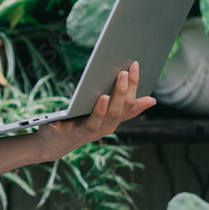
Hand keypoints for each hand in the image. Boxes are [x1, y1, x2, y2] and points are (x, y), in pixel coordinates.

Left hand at [37, 60, 156, 161]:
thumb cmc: (83, 125)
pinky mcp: (63, 133)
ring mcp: (83, 132)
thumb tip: (152, 100)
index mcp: (112, 122)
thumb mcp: (106, 117)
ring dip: (100, 110)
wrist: (56, 144)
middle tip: (122, 73)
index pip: (128, 104)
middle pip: (115, 112)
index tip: (134, 65)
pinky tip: (59, 117)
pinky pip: (64, 129)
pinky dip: (62, 124)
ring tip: (103, 96)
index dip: (133, 85)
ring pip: (96, 122)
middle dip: (120, 93)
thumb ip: (127, 109)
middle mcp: (101, 128)